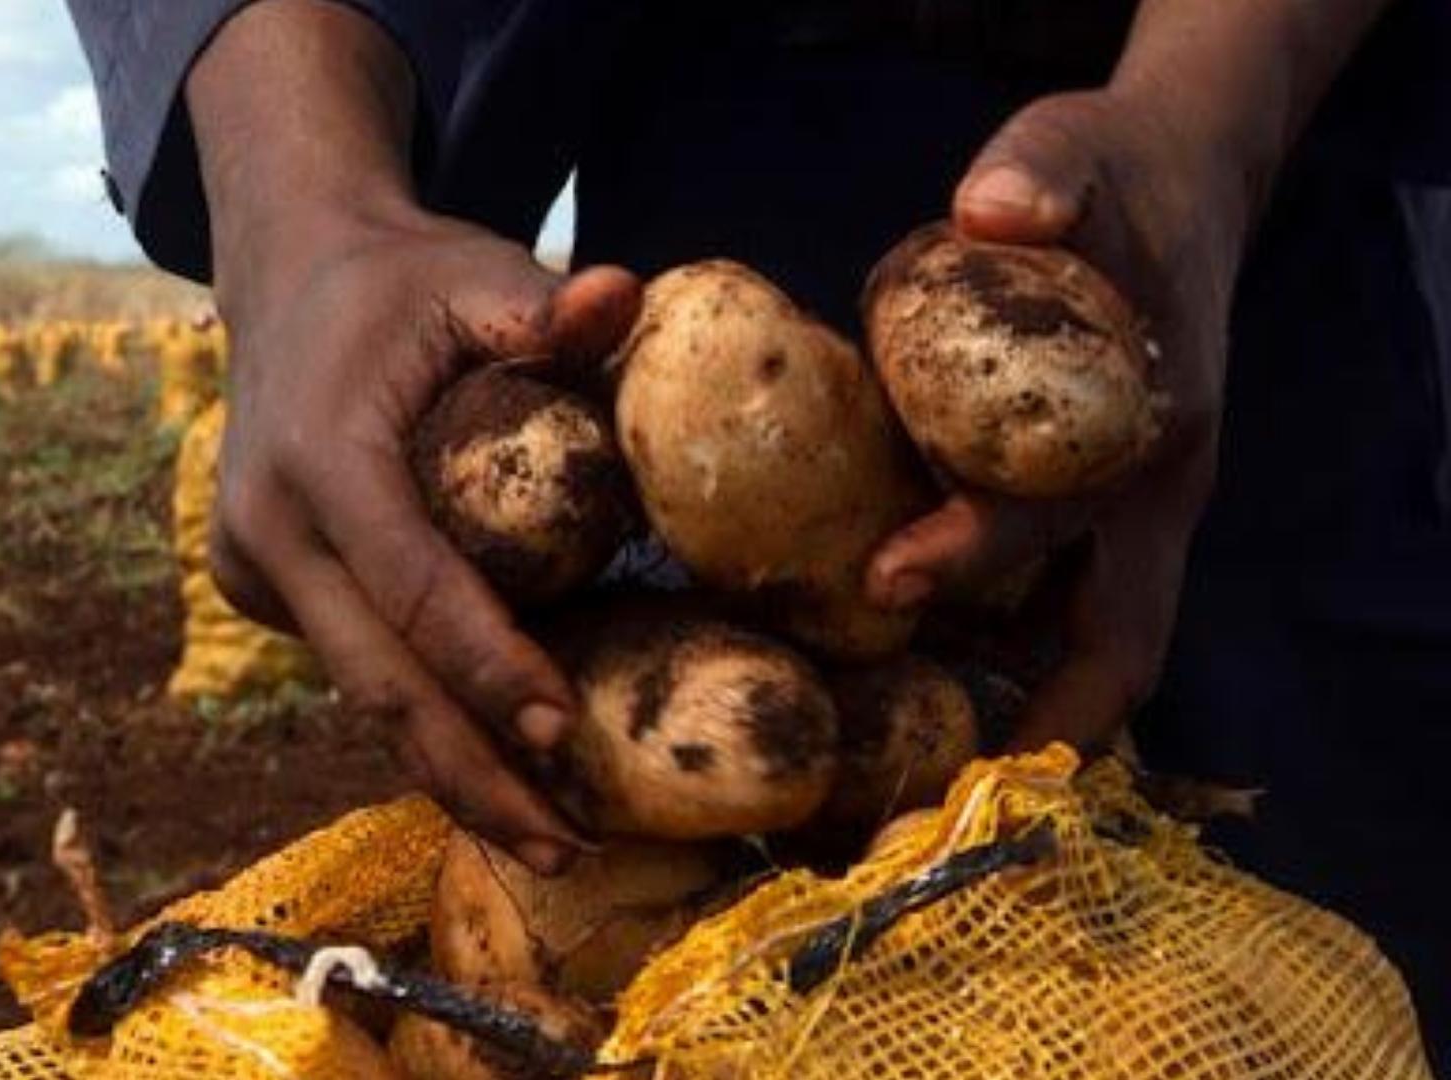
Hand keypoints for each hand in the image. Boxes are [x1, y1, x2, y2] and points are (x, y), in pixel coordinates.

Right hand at [210, 204, 639, 871]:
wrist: (283, 276)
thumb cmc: (398, 281)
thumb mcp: (472, 272)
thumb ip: (546, 304)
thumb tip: (629, 293)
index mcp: (317, 457)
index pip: (412, 585)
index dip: (486, 665)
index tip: (562, 732)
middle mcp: (267, 528)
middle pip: (378, 681)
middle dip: (473, 772)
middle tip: (567, 849)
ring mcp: (252, 568)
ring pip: (360, 692)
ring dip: (448, 769)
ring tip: (542, 840)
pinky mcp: (259, 586)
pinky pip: (350, 665)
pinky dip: (417, 718)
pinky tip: (489, 770)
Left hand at [866, 88, 1253, 752]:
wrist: (1181, 184)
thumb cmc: (1114, 179)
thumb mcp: (1075, 148)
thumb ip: (1038, 171)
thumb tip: (993, 210)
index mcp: (1145, 423)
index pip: (1059, 513)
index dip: (974, 553)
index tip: (888, 581)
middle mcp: (1148, 492)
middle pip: (1098, 630)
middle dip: (1016, 704)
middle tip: (904, 763)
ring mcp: (1131, 513)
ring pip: (1089, 640)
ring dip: (1021, 707)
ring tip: (915, 775)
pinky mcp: (1096, 512)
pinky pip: (1062, 604)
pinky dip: (1009, 652)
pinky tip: (922, 683)